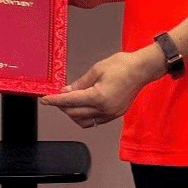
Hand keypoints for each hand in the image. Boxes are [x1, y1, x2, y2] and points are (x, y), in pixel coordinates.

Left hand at [40, 47, 162, 126]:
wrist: (142, 69)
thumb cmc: (122, 66)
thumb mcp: (96, 70)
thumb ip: (80, 83)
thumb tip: (67, 91)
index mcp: (99, 96)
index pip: (70, 101)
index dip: (55, 100)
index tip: (45, 100)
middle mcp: (105, 109)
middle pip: (75, 113)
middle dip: (62, 106)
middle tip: (55, 97)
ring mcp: (111, 114)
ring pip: (85, 121)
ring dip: (73, 114)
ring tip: (68, 102)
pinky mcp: (115, 114)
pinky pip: (95, 120)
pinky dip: (85, 115)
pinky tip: (82, 106)